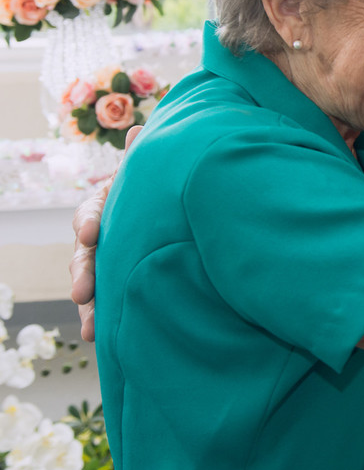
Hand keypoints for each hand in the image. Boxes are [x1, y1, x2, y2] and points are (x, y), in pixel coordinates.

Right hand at [68, 124, 140, 341]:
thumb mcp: (152, 173)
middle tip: (82, 292)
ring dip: (89, 306)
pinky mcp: (116, 282)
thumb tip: (139, 130)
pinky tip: (98, 339)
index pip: (91, 210)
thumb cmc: (160, 187)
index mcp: (107, 203)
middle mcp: (100, 234)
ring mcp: (106, 260)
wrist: (175, 210)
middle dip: (82, 274)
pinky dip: (100, 319)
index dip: (88, 221)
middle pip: (83, 254)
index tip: (89, 233)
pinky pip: (105, 302)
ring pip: (89, 283)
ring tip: (90, 329)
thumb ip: (144, 158)